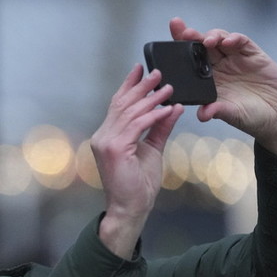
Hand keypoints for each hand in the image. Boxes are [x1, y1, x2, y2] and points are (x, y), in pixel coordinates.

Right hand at [89, 65, 182, 256]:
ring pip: (131, 113)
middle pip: (122, 104)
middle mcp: (103, 136)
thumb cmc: (138, 184)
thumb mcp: (152, 150)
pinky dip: (153, 115)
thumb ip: (160, 128)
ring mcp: (106, 142)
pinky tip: (167, 108)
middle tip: (157, 71)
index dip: (129, 85)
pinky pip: (137, 126)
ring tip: (167, 87)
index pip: (118, 105)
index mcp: (108, 135)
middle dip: (141, 86)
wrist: (131, 208)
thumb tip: (173, 107)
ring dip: (151, 98)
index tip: (140, 69)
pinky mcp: (115, 149)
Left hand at [169, 17, 276, 157]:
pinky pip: (242, 42)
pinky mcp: (254, 55)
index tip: (170, 41)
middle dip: (192, 36)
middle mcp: (221, 67)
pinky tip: (228, 41)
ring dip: (212, 36)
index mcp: (209, 80)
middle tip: (184, 31)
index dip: (180, 48)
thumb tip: (202, 115)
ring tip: (206, 41)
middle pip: (202, 45)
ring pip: (220, 39)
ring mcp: (237, 59)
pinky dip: (234, 38)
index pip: (191, 60)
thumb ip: (217, 110)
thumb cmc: (250, 117)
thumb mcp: (231, 114)